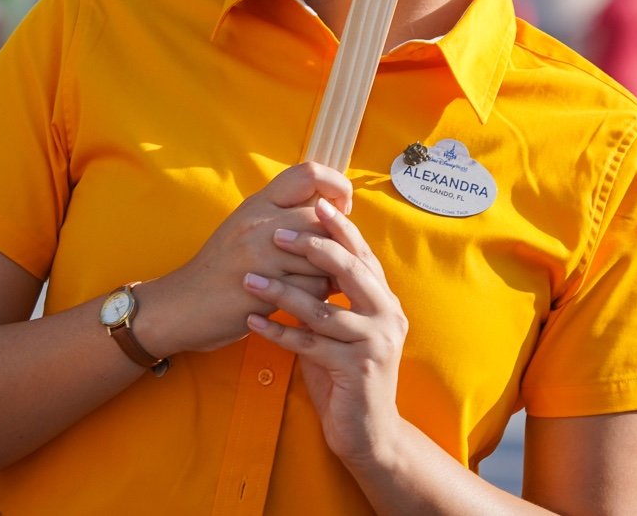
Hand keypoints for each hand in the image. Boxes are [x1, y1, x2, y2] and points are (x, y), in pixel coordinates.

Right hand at [139, 163, 350, 358]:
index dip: (336, 185)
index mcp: (258, 202)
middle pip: (321, 217)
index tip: (340, 209)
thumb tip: (329, 206)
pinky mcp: (262, 286)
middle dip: (337, 239)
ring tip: (327, 281)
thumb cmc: (221, 268)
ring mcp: (259, 253)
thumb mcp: (246, 227)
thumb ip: (281, 213)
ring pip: (321, 254)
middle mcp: (259, 221)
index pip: (309, 173)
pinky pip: (312, 287)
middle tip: (336, 257)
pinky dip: (318, 295)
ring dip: (330, 271)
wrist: (181, 305)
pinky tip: (310, 300)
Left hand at [244, 196, 409, 468]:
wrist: (368, 433)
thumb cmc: (346, 375)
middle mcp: (387, 316)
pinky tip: (251, 322)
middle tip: (278, 234)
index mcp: (384, 301)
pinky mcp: (357, 369)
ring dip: (282, 292)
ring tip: (249, 279)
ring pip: (323, 309)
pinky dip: (277, 332)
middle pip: (350, 270)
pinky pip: (310, 345)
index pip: (361, 254)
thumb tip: (301, 257)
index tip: (313, 204)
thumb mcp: (341, 330)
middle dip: (313, 247)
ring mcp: (375, 343)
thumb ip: (331, 298)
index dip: (339, 228)